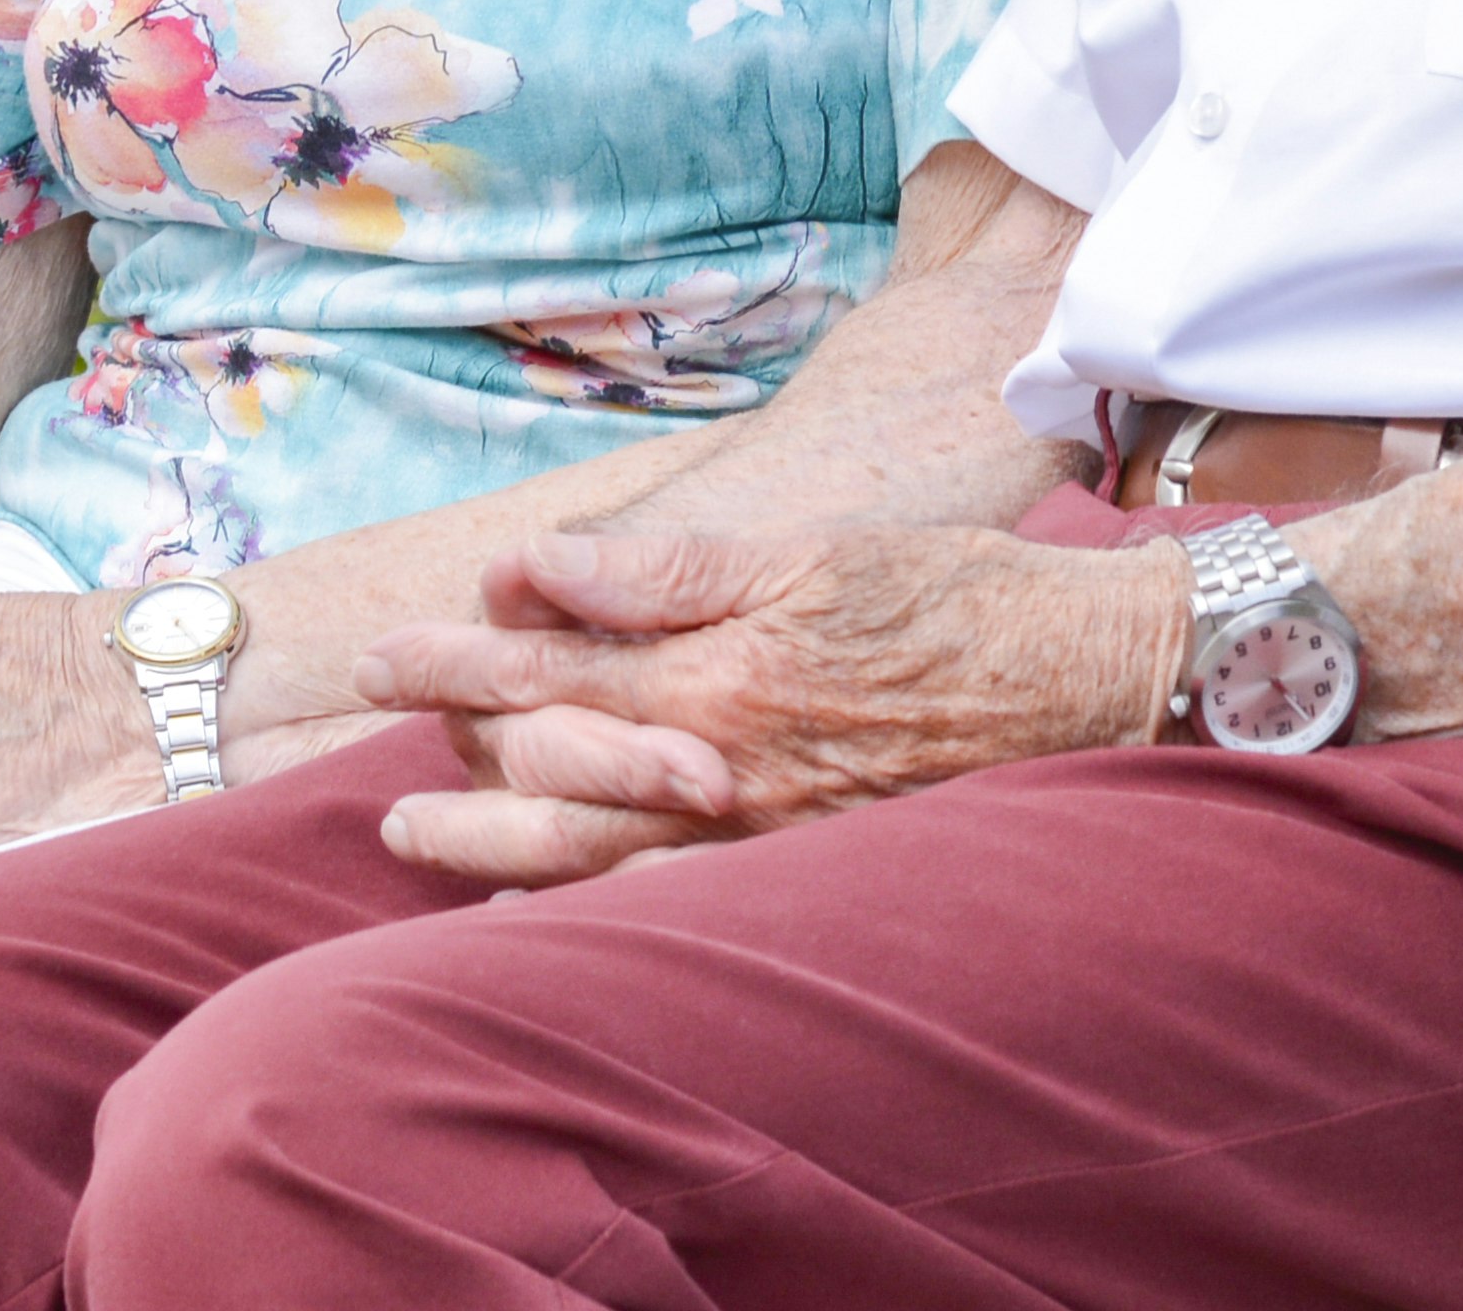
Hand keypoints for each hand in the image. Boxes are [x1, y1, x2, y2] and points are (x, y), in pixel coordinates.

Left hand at [352, 523, 1190, 888]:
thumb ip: (666, 571)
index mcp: (722, 674)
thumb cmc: (953, 597)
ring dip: (488, 846)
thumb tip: (532, 572)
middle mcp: (727, 769)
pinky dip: (586, 912)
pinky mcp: (800, 868)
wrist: (1087, 682)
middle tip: (374, 738)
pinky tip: (530, 913)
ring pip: (590, 852)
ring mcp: (761, 834)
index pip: (546, 672)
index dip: (454, 664)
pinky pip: (669, 905)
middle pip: (548, 770)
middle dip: (453, 752)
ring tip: (411, 837)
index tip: (381, 657)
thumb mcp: (809, 550)